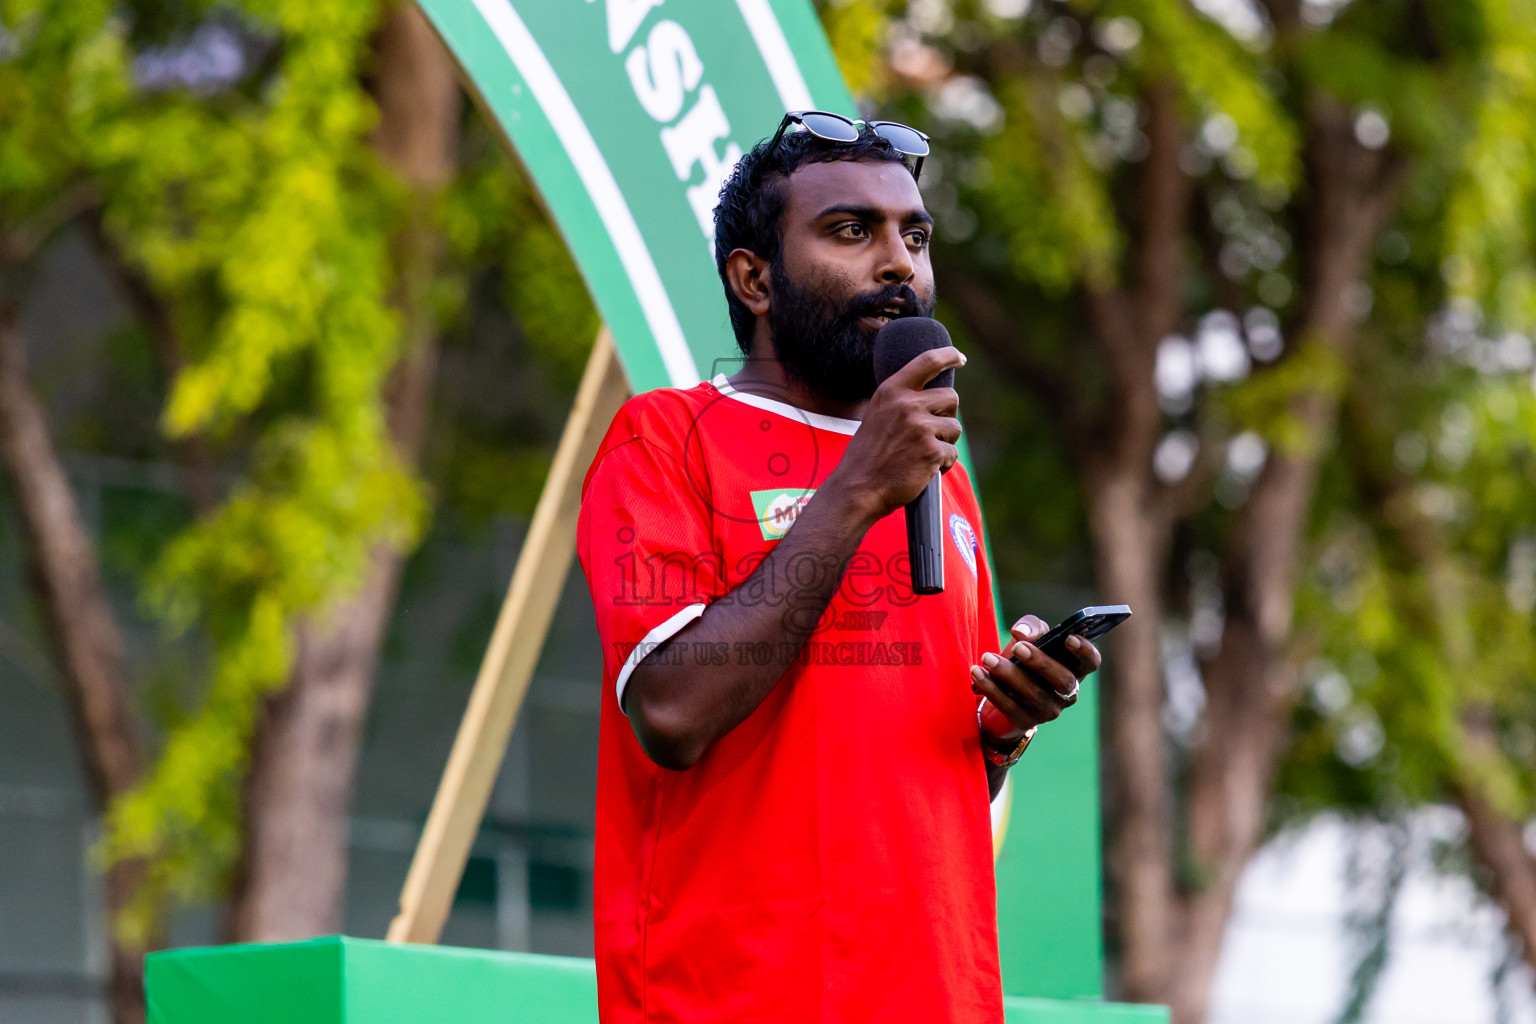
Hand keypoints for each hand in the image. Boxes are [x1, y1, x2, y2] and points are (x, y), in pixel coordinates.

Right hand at [830, 346, 964, 523]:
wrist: (858, 487)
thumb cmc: (868, 455)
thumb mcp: (878, 415)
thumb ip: (902, 402)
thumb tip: (935, 397)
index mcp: (891, 391)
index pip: (927, 361)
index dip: (948, 355)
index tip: (959, 358)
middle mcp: (906, 404)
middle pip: (951, 397)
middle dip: (947, 415)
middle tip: (931, 433)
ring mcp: (920, 427)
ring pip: (955, 427)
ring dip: (946, 442)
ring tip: (922, 454)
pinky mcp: (931, 451)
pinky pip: (952, 453)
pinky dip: (943, 464)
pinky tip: (924, 470)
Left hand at [972, 614, 1102, 744]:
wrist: (1004, 690)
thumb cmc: (1024, 657)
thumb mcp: (1031, 638)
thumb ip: (1031, 627)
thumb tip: (1021, 631)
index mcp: (1074, 668)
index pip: (1091, 663)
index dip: (1085, 651)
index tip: (1069, 638)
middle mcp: (1067, 692)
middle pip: (1063, 679)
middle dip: (1040, 662)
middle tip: (1018, 647)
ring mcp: (1048, 710)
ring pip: (1034, 694)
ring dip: (1009, 674)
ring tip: (987, 658)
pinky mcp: (1025, 721)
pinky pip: (1009, 707)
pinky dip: (991, 688)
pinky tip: (977, 672)